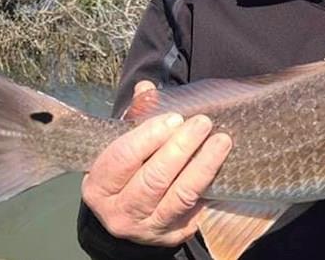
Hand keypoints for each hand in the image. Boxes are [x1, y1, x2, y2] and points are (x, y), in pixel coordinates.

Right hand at [81, 80, 232, 245]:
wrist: (129, 216)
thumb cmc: (127, 172)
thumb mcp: (122, 146)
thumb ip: (135, 118)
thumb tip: (147, 88)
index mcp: (99, 186)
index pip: (123, 158)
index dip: (149, 136)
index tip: (175, 118)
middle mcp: (119, 212)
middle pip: (153, 179)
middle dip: (181, 148)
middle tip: (203, 123)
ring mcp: (147, 228)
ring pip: (179, 197)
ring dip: (203, 167)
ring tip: (221, 141)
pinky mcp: (173, 236)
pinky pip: (197, 211)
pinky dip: (211, 188)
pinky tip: (224, 168)